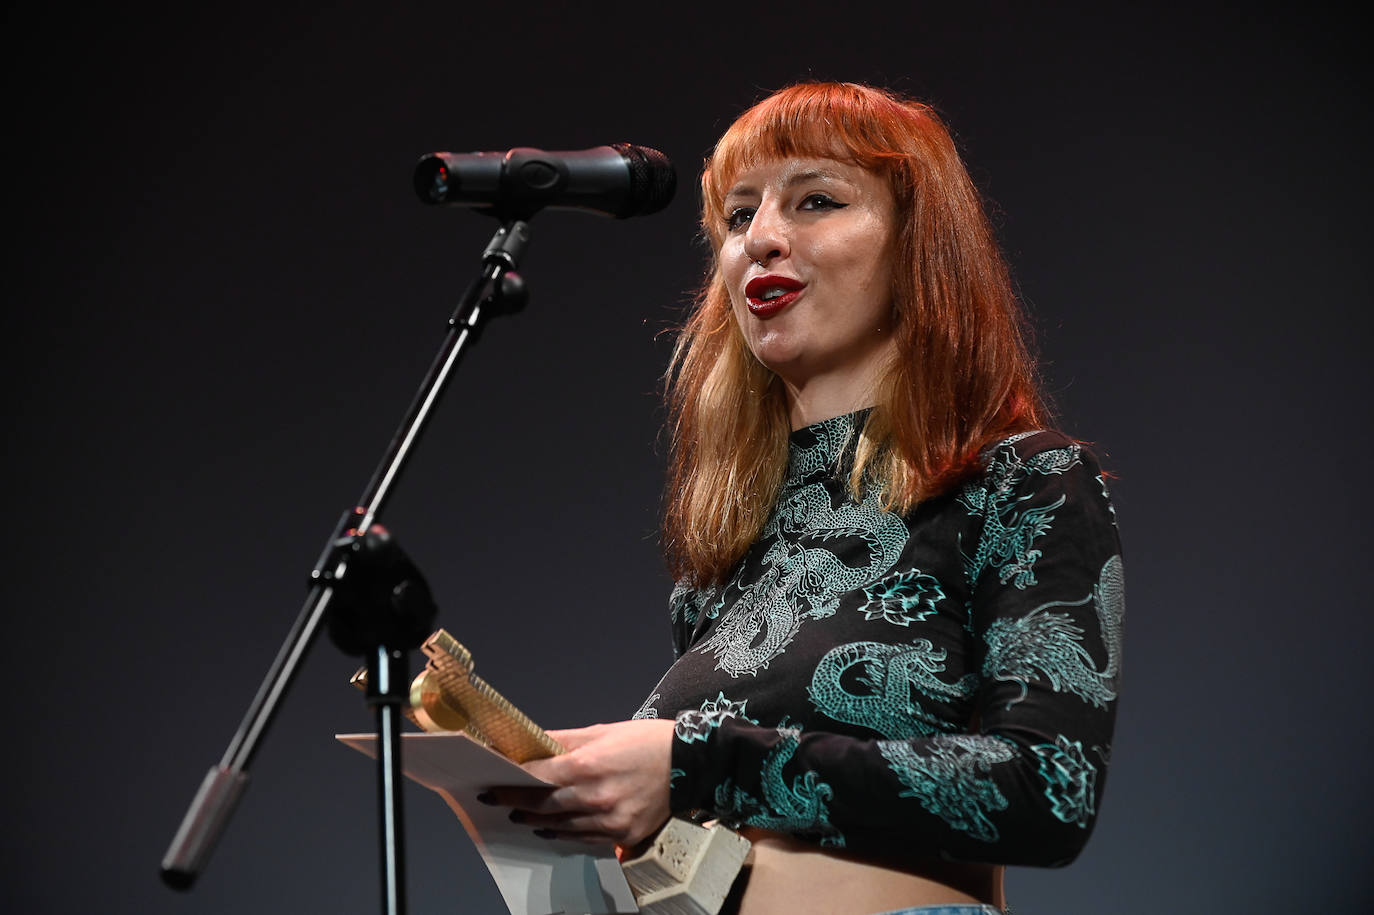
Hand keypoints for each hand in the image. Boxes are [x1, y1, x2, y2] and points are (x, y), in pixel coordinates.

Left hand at [482, 718, 675, 846]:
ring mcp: (610, 819)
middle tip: (498, 801)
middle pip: (544, 805)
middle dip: (517, 803)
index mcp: (589, 765)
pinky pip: (584, 838)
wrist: (690, 762)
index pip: (538, 778)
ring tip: (520, 815)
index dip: (512, 783)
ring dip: (536, 821)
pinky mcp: (623, 834)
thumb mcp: (602, 731)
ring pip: (561, 826)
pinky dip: (564, 833)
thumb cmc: (645, 742)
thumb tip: (531, 741)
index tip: (493, 783)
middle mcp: (597, 796)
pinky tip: (551, 828)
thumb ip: (563, 740)